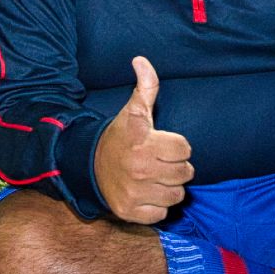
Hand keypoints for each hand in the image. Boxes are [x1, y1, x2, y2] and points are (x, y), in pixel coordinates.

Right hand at [92, 55, 193, 223]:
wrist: (89, 166)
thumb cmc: (120, 138)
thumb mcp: (133, 111)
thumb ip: (145, 87)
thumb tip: (141, 60)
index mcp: (142, 140)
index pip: (185, 148)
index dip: (177, 146)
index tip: (164, 144)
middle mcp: (138, 167)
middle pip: (185, 173)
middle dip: (176, 167)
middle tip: (160, 162)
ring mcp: (133, 191)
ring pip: (176, 195)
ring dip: (169, 187)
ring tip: (155, 178)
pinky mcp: (129, 211)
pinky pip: (162, 213)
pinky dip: (157, 205)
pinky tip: (146, 193)